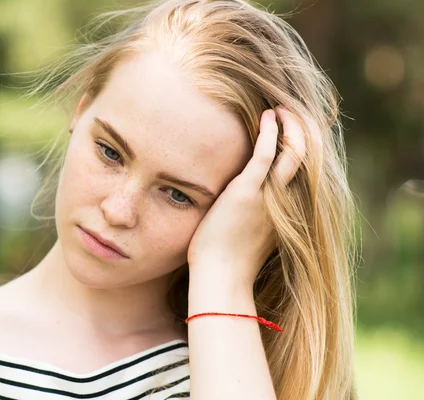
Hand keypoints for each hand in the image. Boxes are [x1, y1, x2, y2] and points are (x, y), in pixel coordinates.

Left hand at [187, 107, 309, 288]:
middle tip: (289, 115)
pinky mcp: (248, 191)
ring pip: (293, 153)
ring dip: (289, 127)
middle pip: (305, 159)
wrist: (221, 277)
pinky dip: (269, 133)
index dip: (300, 150)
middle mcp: (285, 202)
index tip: (289, 136)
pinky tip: (267, 118)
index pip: (302, 174)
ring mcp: (268, 196)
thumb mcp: (249, 237)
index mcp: (288, 212)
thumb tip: (243, 211)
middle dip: (301, 133)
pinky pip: (265, 155)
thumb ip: (256, 219)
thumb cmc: (227, 263)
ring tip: (280, 111)